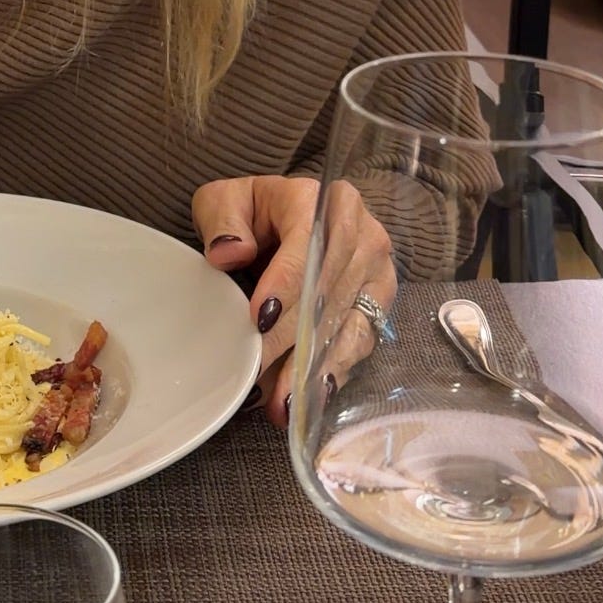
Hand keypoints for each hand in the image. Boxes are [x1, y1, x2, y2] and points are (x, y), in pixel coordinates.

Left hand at [192, 174, 393, 426]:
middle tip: (257, 371)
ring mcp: (376, 267)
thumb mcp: (224, 202)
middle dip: (292, 337)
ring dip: (315, 365)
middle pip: (329, 290)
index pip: (308, 244)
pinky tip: (311, 397)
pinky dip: (335, 370)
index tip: (260, 319)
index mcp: (320, 200)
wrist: (286, 218)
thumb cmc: (253, 213)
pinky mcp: (380, 298)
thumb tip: (228, 253)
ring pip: (349, 321)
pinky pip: (363, 339)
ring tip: (283, 402)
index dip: (285, 284)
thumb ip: (222, 221)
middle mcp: (359, 231)